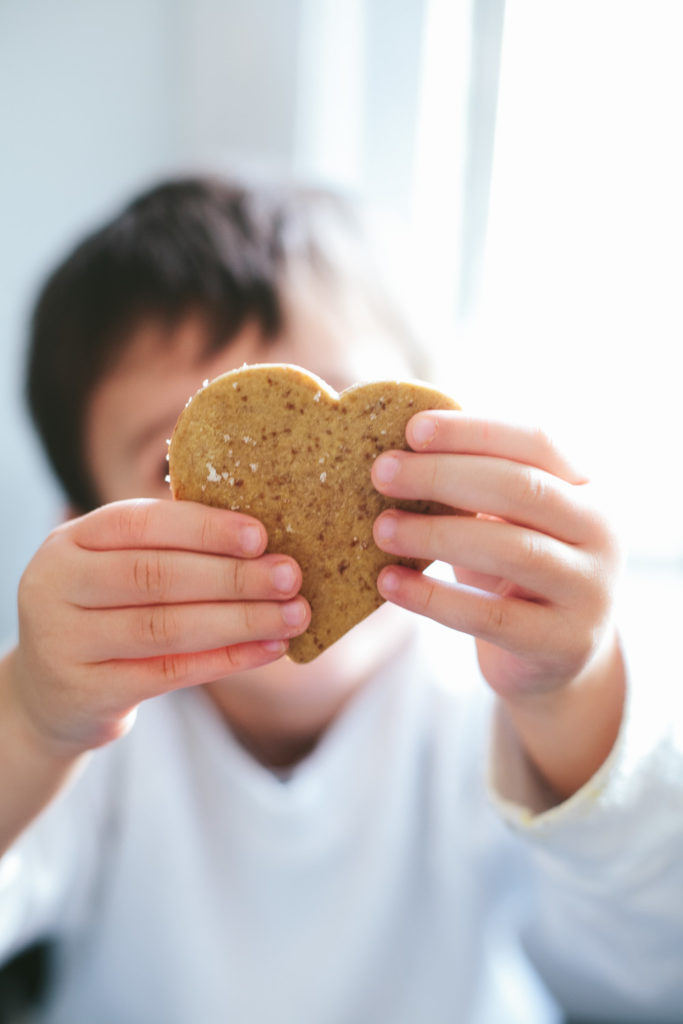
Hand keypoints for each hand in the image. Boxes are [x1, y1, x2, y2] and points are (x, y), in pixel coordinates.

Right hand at [9, 499, 308, 754]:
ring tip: (294, 615)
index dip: (203, 528)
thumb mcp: (115, 570)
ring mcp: (65, 642)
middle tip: (290, 576)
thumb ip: (167, 551)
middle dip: (233, 576)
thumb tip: (264, 539)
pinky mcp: (87, 692)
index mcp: (70, 542)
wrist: (48, 694)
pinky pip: (169, 673)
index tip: (260, 535)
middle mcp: (57, 586)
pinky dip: (227, 660)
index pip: (140, 524)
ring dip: (240, 620)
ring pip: (166, 628)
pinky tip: (269, 649)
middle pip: (156, 577)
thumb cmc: (104, 615)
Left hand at [371, 412, 621, 703]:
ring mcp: (590, 589)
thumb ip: (474, 483)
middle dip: (443, 476)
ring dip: (436, 535)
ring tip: (381, 529)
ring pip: (510, 551)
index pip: (536, 441)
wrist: (557, 656)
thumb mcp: (508, 519)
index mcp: (588, 485)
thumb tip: (397, 448)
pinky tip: (388, 583)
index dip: (474, 431)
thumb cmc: (515, 570)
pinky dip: (433, 598)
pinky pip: (490, 616)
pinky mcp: (564, 642)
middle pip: (521, 489)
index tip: (412, 428)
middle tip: (381, 473)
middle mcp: (602, 531)